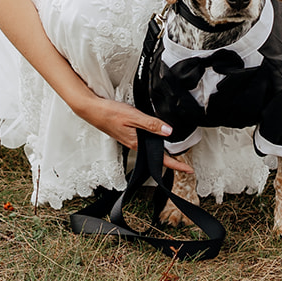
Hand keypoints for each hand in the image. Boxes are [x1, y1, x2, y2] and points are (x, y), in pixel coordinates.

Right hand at [75, 94, 192, 174]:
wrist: (93, 110)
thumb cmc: (110, 113)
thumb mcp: (134, 117)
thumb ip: (151, 124)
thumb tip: (168, 131)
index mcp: (137, 143)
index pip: (160, 158)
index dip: (176, 164)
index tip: (188, 170)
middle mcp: (135, 144)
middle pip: (156, 156)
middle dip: (171, 161)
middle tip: (185, 165)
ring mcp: (131, 140)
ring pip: (151, 149)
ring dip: (163, 151)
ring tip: (175, 154)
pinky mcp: (128, 134)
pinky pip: (144, 142)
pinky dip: (154, 142)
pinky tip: (157, 138)